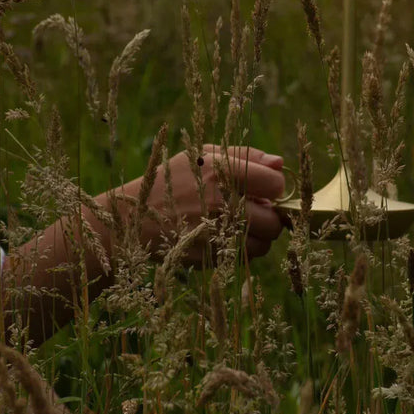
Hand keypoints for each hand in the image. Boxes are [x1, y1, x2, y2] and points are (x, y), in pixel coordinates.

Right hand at [139, 144, 285, 261]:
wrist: (133, 218)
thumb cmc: (171, 181)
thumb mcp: (202, 157)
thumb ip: (244, 155)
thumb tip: (280, 164)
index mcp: (220, 171)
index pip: (275, 184)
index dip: (274, 187)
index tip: (264, 189)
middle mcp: (219, 202)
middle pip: (273, 220)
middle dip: (268, 217)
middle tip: (252, 211)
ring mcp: (213, 233)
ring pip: (262, 245)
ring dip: (255, 236)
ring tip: (236, 224)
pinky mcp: (208, 257)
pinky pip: (241, 257)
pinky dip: (238, 249)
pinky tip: (220, 235)